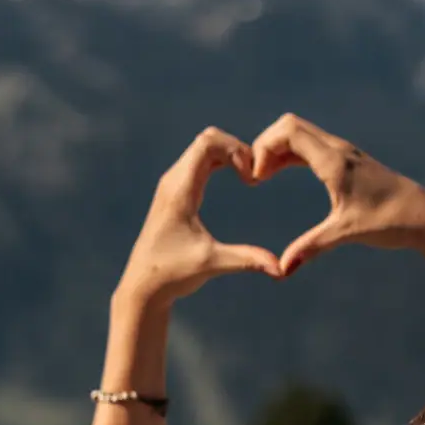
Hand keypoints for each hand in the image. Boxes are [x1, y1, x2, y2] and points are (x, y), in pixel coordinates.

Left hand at [117, 128, 282, 307]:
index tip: (252, 178)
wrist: (143, 286)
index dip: (236, 150)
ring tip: (251, 177)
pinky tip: (240, 180)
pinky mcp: (177, 191)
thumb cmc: (172, 274)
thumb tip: (282, 269)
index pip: (207, 143)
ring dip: (231, 154)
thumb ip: (247, 260)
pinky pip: (202, 160)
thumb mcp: (211, 264)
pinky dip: (224, 161)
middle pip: (208, 139)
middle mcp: (174, 180)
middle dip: (237, 149)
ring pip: (205, 148)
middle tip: (256, 176)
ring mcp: (174, 183)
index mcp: (180, 190)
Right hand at [251, 114, 424, 274]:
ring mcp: (346, 153)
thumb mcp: (346, 233)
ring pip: (301, 134)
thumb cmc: (390, 221)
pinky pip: (313, 145)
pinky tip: (283, 173)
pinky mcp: (350, 161)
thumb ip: (312, 246)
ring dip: (278, 149)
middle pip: (290, 126)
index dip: (263, 148)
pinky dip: (293, 153)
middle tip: (256, 176)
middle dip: (265, 145)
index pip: (288, 131)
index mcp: (335, 161)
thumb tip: (283, 270)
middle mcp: (340, 150)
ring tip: (263, 177)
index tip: (256, 178)